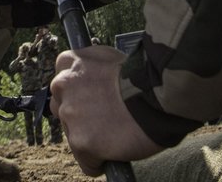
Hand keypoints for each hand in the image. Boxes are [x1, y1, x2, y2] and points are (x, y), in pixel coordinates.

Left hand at [49, 45, 163, 175]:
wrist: (159, 96)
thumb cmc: (146, 76)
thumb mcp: (113, 58)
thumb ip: (94, 68)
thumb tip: (95, 82)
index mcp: (73, 62)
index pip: (62, 77)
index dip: (80, 90)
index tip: (93, 97)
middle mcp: (64, 85)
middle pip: (62, 107)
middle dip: (79, 114)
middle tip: (105, 118)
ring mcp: (70, 115)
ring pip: (72, 135)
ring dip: (88, 137)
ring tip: (114, 134)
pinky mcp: (80, 142)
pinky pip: (87, 162)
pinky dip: (99, 162)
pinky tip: (116, 152)